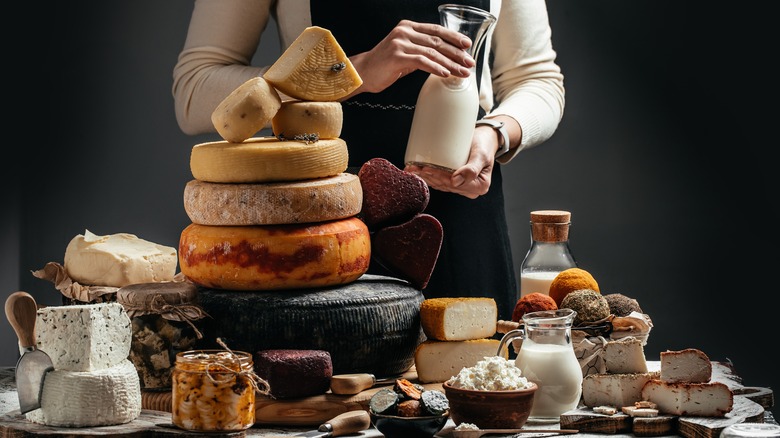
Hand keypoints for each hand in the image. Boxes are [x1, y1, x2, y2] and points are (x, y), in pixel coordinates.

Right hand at [345, 20, 475, 95]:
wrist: (361, 73)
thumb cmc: (383, 66)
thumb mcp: (404, 53)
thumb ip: (421, 51)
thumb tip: (444, 59)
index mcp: (408, 27)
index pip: (436, 30)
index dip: (454, 37)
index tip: (467, 46)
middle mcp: (405, 32)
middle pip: (437, 41)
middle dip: (456, 53)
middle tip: (469, 63)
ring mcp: (400, 43)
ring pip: (432, 52)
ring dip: (450, 63)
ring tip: (461, 72)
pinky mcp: (397, 56)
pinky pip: (422, 61)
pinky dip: (436, 68)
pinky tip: (445, 74)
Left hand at [405, 126, 497, 198]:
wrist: (486, 138)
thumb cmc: (485, 144)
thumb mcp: (481, 155)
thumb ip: (472, 169)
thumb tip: (456, 182)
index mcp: (479, 186)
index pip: (454, 183)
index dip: (438, 176)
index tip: (426, 168)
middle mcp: (469, 189)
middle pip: (445, 184)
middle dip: (428, 176)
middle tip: (414, 168)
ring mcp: (461, 186)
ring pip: (440, 184)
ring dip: (425, 177)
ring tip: (412, 169)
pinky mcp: (455, 181)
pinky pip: (440, 181)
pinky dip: (428, 176)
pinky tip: (417, 171)